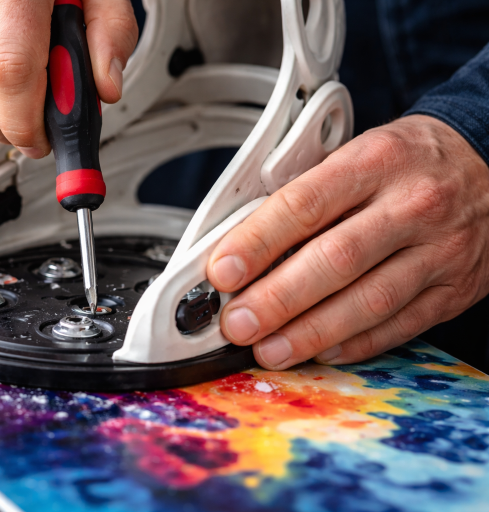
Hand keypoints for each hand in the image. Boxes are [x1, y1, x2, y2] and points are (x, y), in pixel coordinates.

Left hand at [207, 115, 488, 369]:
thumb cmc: (406, 161)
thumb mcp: (356, 153)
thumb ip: (304, 194)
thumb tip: (242, 244)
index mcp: (375, 161)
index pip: (305, 204)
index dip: (257, 242)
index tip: (222, 271)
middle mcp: (412, 205)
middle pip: (335, 259)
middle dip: (277, 299)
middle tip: (237, 323)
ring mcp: (438, 251)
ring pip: (368, 301)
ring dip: (310, 333)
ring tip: (268, 350)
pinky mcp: (454, 289)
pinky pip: (400, 325)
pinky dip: (355, 344)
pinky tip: (319, 352)